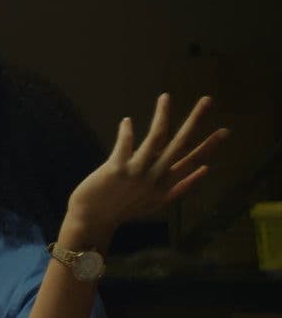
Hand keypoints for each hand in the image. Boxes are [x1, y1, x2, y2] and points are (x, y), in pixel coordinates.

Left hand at [63, 94, 228, 248]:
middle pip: (180, 144)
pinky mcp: (116, 168)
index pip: (193, 161)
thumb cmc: (124, 209)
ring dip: (162, 115)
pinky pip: (125, 143)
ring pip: (156, 137)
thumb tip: (206, 169)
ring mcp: (137, 172)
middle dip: (195, 121)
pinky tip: (126, 121)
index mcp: (166, 185)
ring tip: (166, 97)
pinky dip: (126, 130)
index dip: (210, 146)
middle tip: (207, 100)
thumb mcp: (158, 202)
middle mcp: (155, 177)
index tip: (225, 130)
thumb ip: (182, 187)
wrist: (92, 220)